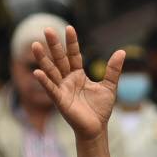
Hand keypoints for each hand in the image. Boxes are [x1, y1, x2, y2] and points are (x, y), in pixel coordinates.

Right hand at [31, 26, 124, 140]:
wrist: (97, 128)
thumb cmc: (100, 109)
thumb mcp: (109, 86)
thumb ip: (113, 70)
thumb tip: (121, 52)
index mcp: (78, 75)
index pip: (73, 55)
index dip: (71, 42)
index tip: (69, 28)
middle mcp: (67, 80)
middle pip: (59, 59)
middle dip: (54, 45)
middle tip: (47, 29)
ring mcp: (62, 89)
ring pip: (51, 71)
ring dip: (43, 59)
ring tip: (35, 45)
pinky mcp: (60, 101)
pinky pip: (51, 89)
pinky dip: (44, 81)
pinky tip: (37, 72)